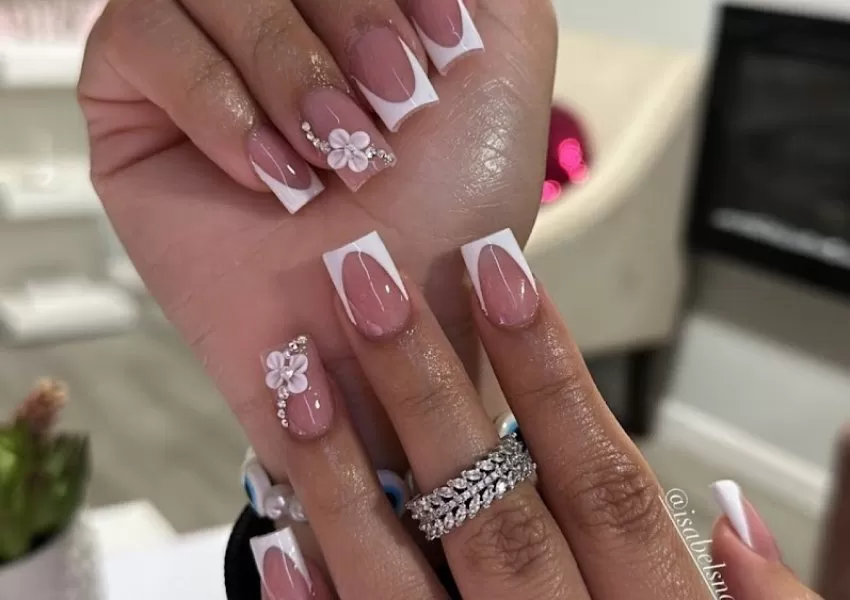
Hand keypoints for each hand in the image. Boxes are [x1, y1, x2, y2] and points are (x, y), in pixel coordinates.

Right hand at [80, 0, 556, 478]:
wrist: (398, 319)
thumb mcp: (505, 51)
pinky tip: (270, 173)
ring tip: (334, 156)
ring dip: (288, 69)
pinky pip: (144, 38)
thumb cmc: (456, 204)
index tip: (440, 49)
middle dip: (350, 22)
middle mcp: (274, 14)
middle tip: (390, 108)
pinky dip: (218, 104)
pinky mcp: (135, 105)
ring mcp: (200, 53)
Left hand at [249, 229, 819, 599]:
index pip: (596, 476)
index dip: (546, 368)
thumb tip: (724, 516)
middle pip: (492, 507)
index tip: (496, 271)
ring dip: (345, 479)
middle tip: (365, 281)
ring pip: (406, 583)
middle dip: (425, 385)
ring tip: (295, 381)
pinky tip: (273, 543)